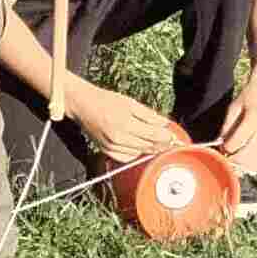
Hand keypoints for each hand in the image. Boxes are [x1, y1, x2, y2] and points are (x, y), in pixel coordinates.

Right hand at [70, 79, 184, 161]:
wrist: (82, 105)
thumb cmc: (105, 100)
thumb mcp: (129, 102)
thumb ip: (149, 114)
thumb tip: (165, 124)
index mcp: (125, 123)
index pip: (154, 135)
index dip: (167, 137)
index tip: (174, 137)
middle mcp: (118, 137)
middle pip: (148, 146)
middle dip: (161, 144)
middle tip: (170, 141)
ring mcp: (112, 146)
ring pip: (139, 153)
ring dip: (149, 149)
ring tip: (155, 142)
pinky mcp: (107, 151)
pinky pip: (127, 157)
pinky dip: (136, 153)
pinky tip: (139, 145)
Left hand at [217, 80, 256, 172]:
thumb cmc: (248, 97)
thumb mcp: (234, 107)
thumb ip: (227, 126)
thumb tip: (220, 144)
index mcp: (254, 116)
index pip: (240, 139)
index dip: (228, 147)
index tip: (221, 149)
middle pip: (251, 151)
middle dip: (237, 160)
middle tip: (227, 162)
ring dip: (248, 165)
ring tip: (236, 165)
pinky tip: (249, 165)